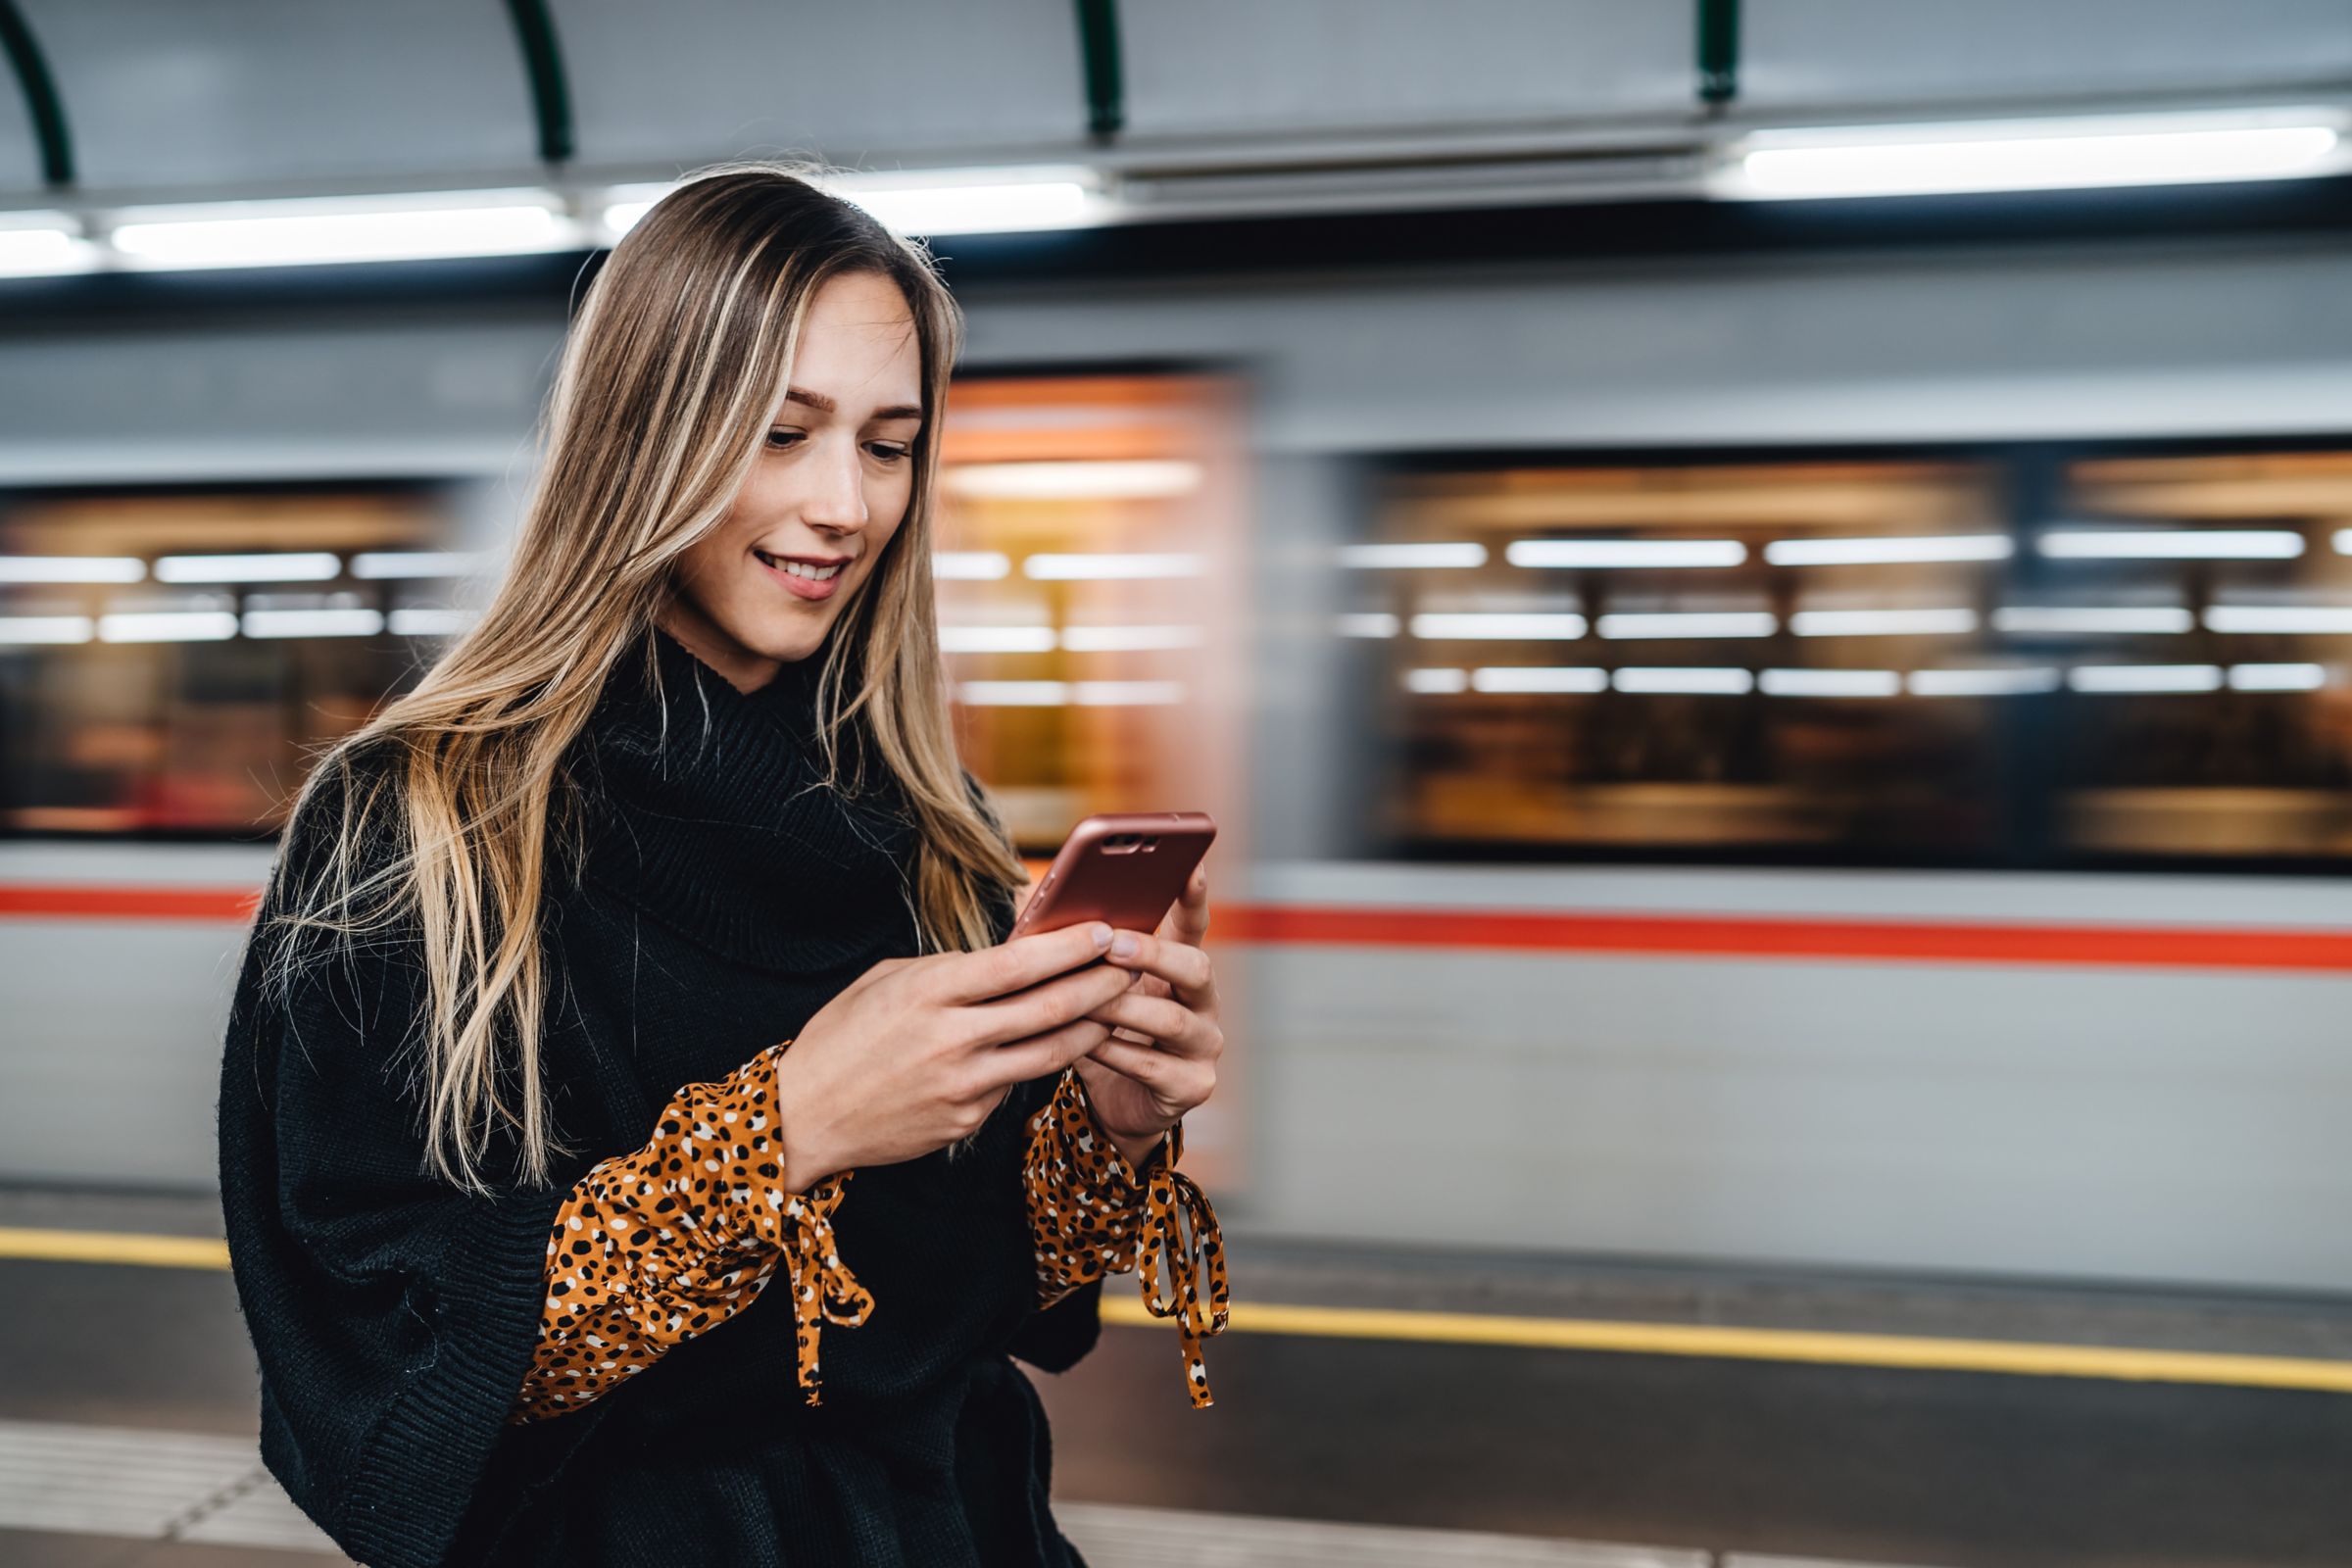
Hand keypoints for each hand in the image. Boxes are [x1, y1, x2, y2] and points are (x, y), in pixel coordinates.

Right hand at [770, 921, 1131, 1187]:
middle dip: (1101, 984)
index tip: (1104, 931)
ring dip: (1093, 1027)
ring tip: (1118, 1006)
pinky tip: (1058, 1046)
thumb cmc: (841, 1037)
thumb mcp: (886, 980)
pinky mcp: (966, 1121)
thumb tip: (1006, 958)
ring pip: (1050, 1053)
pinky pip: (1014, 1086)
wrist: (802, 1117)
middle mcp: (952, 1039)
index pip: (1019, 963)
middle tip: (1133, 965)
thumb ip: (948, 968)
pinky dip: (1039, 1063)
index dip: (1071, 946)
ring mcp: (963, 1085)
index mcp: (930, 992)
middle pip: (1050, 1008)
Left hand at [1072, 865, 1222, 1149]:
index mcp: (1179, 966)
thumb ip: (1073, 945)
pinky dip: (1117, 1052)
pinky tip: (1087, 1042)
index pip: (1193, 923)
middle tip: (1112, 944)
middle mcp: (1202, 1001)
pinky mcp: (1192, 1085)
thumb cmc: (1098, 1028)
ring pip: (1173, 1019)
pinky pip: (1154, 1065)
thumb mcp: (1087, 984)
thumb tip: (1030, 897)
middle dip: (1153, 954)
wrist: (1109, 1103)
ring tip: (1087, 998)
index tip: (1190, 864)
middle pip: (1195, 967)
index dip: (1194, 895)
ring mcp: (1203, 1044)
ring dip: (1125, 1006)